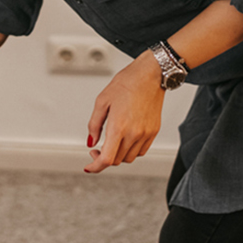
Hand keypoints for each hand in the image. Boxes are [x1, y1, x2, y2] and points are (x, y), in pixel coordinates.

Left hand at [85, 52, 164, 172]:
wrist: (151, 75)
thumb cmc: (126, 84)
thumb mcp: (102, 101)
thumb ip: (94, 125)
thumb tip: (91, 141)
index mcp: (118, 127)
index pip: (106, 159)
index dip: (95, 167)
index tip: (89, 167)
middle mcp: (134, 134)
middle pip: (116, 160)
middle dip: (103, 158)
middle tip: (96, 148)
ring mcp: (146, 134)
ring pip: (129, 158)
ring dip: (117, 155)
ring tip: (111, 142)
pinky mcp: (154, 132)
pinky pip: (141, 151)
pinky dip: (130, 151)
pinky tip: (125, 140)